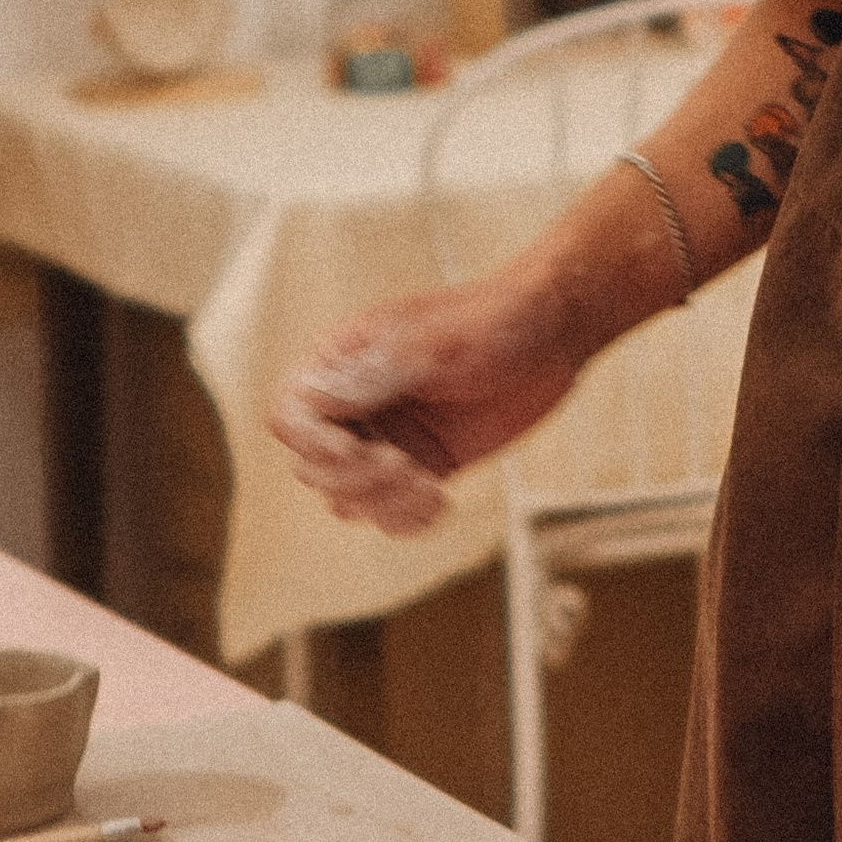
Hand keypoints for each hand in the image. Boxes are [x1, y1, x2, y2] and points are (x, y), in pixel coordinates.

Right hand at [268, 275, 584, 531]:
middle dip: (354, 479)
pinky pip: (388, 513)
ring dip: (381, 505)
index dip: (313, 444)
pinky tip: (440, 503)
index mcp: (341, 361)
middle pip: (312, 467)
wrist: (552, 334)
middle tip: (404, 467)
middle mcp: (354, 403)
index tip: (360, 450)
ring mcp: (386, 438)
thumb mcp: (434, 344)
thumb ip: (377, 373)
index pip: (289, 416)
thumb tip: (318, 397)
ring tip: (428, 488)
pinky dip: (405, 520)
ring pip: (345, 499)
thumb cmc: (492, 321)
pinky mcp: (419, 466)